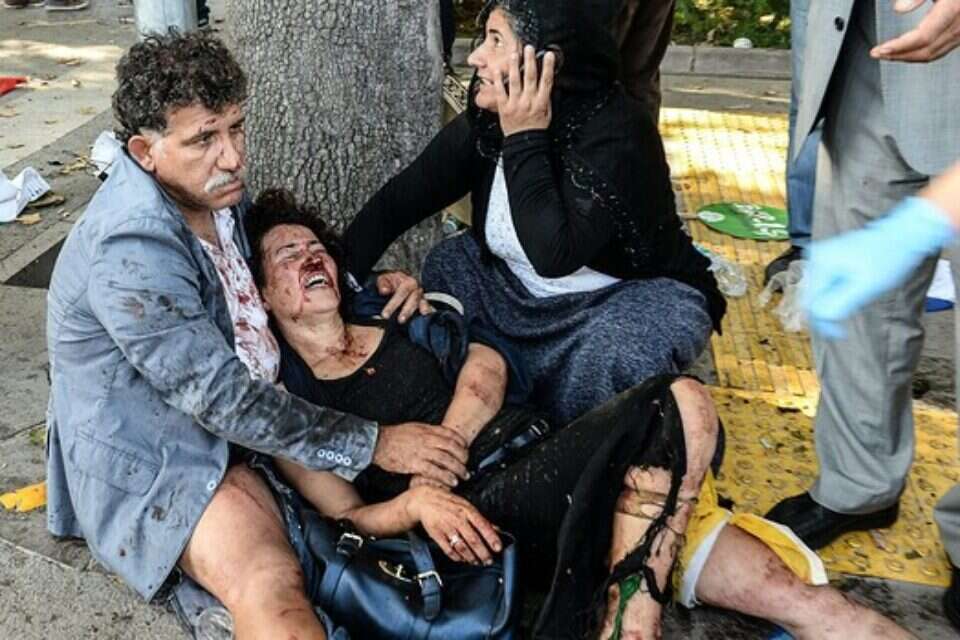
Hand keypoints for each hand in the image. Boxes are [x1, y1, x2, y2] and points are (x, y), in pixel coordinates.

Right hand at [373, 423, 469, 487]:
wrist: (378, 442)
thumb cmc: (395, 435)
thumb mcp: (414, 427)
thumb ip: (429, 432)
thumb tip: (441, 436)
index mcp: (427, 430)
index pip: (451, 435)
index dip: (461, 443)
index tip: (466, 450)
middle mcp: (427, 439)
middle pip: (452, 448)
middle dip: (463, 458)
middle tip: (467, 465)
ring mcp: (421, 452)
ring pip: (446, 460)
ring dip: (458, 469)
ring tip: (463, 476)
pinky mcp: (414, 464)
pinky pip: (434, 471)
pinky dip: (445, 477)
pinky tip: (451, 482)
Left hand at [376, 271, 431, 323]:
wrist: (400, 281)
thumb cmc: (392, 282)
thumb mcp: (384, 279)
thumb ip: (383, 284)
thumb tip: (384, 290)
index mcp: (408, 282)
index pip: (401, 293)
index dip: (393, 305)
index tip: (385, 315)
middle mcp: (417, 290)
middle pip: (413, 300)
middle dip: (406, 311)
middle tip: (400, 320)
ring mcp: (422, 297)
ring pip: (422, 305)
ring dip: (417, 314)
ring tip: (414, 322)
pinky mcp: (424, 304)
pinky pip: (428, 309)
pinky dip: (427, 314)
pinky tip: (424, 321)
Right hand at [404, 486, 501, 564]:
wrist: (425, 500)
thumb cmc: (448, 503)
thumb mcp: (467, 506)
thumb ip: (481, 519)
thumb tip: (496, 530)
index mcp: (467, 511)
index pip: (483, 526)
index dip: (492, 538)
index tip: (498, 548)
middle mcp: (458, 519)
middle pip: (473, 540)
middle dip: (483, 553)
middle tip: (488, 560)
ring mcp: (447, 527)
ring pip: (462, 547)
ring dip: (471, 557)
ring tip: (477, 562)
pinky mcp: (437, 535)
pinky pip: (449, 550)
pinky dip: (457, 557)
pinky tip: (462, 559)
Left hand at [496, 45, 555, 136]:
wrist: (524, 142)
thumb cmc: (536, 128)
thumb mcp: (547, 113)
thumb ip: (546, 98)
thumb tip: (548, 84)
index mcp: (541, 102)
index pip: (546, 81)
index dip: (548, 67)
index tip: (549, 55)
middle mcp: (528, 101)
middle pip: (530, 77)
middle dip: (530, 61)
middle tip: (529, 49)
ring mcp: (515, 103)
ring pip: (515, 81)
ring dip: (514, 66)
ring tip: (514, 54)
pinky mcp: (504, 107)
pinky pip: (500, 91)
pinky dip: (498, 80)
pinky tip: (497, 70)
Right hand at [803, 196, 955, 337]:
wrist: (902, 237)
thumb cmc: (888, 259)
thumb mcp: (867, 286)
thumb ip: (840, 303)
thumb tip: (819, 317)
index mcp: (820, 262)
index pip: (810, 303)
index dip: (823, 322)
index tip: (840, 334)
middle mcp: (813, 257)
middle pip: (811, 298)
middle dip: (828, 311)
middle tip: (849, 321)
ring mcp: (819, 257)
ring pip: (818, 294)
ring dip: (833, 303)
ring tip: (856, 300)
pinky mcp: (826, 260)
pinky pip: (824, 286)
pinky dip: (836, 294)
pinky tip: (853, 292)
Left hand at [872, 0, 959, 61]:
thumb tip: (898, 9)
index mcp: (952, 9)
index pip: (923, 37)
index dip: (901, 46)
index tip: (882, 49)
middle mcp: (958, 24)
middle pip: (926, 51)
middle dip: (898, 55)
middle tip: (877, 53)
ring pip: (931, 54)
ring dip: (906, 57)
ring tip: (886, 54)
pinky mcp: (958, 35)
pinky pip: (938, 51)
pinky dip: (918, 55)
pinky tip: (904, 52)